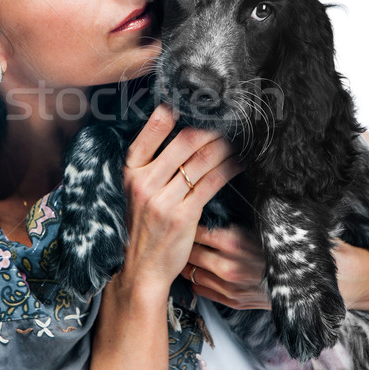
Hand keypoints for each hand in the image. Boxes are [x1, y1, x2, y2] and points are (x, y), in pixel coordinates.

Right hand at [119, 103, 243, 297]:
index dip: (175, 110)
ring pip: (202, 160)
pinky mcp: (183, 216)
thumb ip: (153, 163)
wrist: (140, 267)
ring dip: (224, 147)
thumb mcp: (136, 189)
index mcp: (130, 170)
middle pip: (185, 140)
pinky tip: (238, 163)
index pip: (153, 129)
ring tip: (236, 140)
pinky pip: (212, 183)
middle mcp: (144, 181)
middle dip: (210, 128)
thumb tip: (183, 131)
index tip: (195, 102)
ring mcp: (163, 199)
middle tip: (226, 121)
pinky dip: (229, 169)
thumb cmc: (142, 224)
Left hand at [181, 224, 269, 309]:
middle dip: (183, 245)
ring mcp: (229, 287)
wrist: (301, 282)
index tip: (184, 223)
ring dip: (187, 265)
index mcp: (233, 243)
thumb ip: (229, 226)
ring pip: (194, 274)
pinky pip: (202, 290)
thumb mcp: (255, 230)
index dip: (188, 226)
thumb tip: (206, 217)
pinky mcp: (233, 301)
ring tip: (183, 256)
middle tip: (178, 239)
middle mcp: (228, 267)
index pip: (197, 233)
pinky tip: (195, 273)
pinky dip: (196, 281)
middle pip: (192, 254)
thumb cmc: (277, 252)